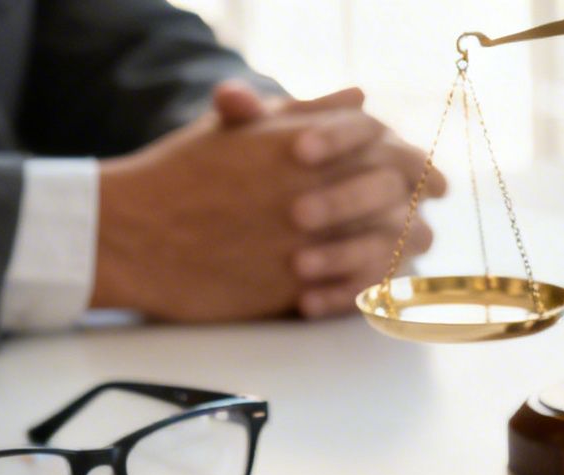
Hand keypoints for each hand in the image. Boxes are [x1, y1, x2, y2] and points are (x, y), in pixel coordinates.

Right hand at [92, 82, 446, 321]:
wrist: (128, 235)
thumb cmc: (177, 178)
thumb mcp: (235, 130)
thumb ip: (303, 113)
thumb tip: (358, 96)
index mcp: (300, 144)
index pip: (388, 148)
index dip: (421, 166)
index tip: (435, 180)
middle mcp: (311, 190)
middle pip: (398, 199)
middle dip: (422, 209)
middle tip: (430, 217)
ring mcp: (306, 241)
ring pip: (386, 247)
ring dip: (406, 249)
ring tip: (411, 253)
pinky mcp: (293, 288)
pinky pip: (357, 290)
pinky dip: (374, 288)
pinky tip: (379, 288)